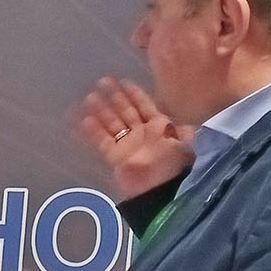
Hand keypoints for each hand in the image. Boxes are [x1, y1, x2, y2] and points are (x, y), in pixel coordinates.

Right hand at [78, 78, 195, 200]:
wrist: (160, 190)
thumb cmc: (174, 165)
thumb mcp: (185, 142)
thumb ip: (182, 128)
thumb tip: (180, 116)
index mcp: (159, 127)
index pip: (145, 105)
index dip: (135, 93)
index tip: (123, 81)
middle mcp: (141, 133)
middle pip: (126, 111)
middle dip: (115, 96)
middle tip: (102, 82)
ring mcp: (127, 144)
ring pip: (112, 123)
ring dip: (101, 110)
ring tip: (90, 98)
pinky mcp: (115, 157)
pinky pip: (102, 141)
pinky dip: (94, 131)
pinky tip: (85, 120)